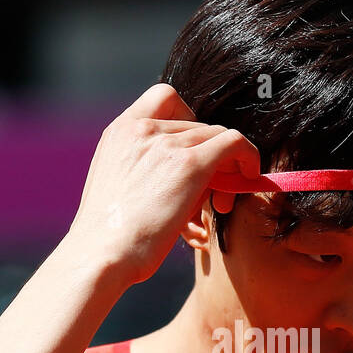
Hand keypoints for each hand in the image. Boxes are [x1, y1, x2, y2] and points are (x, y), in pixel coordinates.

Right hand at [66, 83, 259, 285]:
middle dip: (208, 156)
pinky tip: (250, 175)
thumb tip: (174, 180)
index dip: (187, 118)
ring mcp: (167, 143)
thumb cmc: (108, 237)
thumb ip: (138, 169)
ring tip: (219, 203)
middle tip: (211, 192)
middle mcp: (143, 128)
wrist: (102, 254)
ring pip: (216, 136)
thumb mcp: (114, 187)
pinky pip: (234, 142)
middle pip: (196, 125)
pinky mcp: (191, 164)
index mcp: (120, 131)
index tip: (193, 148)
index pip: (164, 98)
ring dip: (225, 167)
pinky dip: (248, 155)